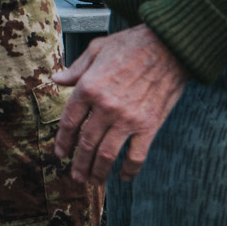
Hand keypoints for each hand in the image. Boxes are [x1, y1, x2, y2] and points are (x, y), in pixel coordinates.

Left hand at [52, 24, 189, 183]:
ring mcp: (127, 119)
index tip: (60, 153)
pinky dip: (129, 170)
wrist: (169, 47)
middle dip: (78, 163)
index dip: (62, 141)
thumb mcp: (97, 49)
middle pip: (86, 143)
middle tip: (75, 176)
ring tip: (93, 181)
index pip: (69, 122)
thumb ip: (76, 69)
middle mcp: (105, 106)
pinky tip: (124, 177)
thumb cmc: (131, 44)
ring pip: (106, 154)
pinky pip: (136, 156)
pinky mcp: (149, 126)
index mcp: (89, 87)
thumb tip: (57, 80)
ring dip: (97, 171)